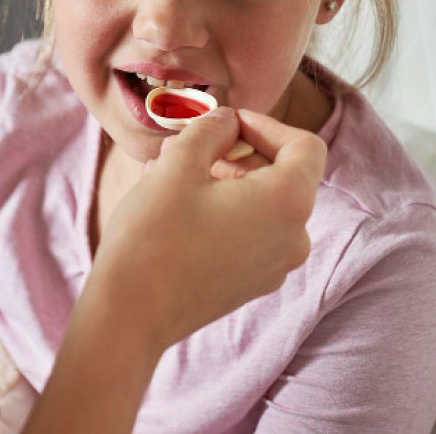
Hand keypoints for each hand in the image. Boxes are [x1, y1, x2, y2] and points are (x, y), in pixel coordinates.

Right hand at [92, 106, 326, 351]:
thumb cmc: (154, 235)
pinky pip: (252, 231)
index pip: (305, 146)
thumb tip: (226, 121)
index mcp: (288, 203)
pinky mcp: (252, 282)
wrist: (130, 314)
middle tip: (192, 145)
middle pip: (283, 174)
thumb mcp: (179, 164)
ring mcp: (275, 266)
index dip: (267, 125)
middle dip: (239, 151)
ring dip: (228, 179)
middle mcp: (294, 237)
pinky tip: (183, 206)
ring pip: (264, 203)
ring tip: (178, 172)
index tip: (226, 124)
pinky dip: (227, 209)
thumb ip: (211, 129)